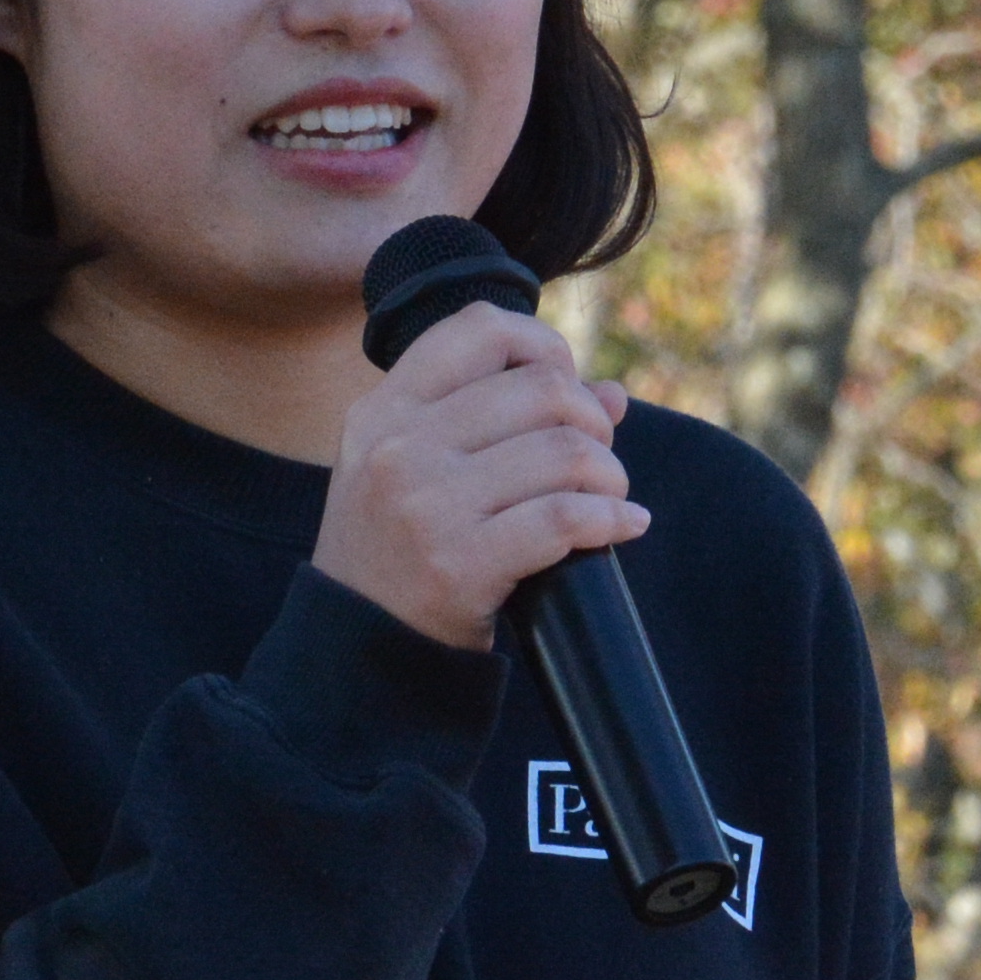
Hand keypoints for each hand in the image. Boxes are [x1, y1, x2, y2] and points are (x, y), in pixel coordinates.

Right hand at [311, 301, 638, 651]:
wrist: (356, 651)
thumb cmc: (398, 551)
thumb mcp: (417, 469)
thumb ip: (501, 421)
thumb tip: (609, 395)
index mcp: (385, 410)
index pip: (480, 328)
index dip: (543, 346)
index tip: (564, 387)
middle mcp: (399, 446)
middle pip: (541, 389)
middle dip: (591, 423)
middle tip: (595, 459)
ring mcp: (426, 504)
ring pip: (564, 452)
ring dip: (609, 474)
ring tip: (608, 497)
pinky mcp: (458, 563)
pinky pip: (564, 518)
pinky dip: (611, 518)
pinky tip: (623, 527)